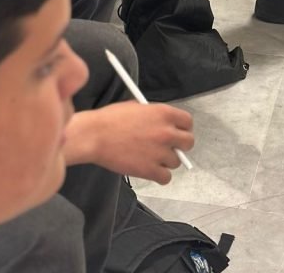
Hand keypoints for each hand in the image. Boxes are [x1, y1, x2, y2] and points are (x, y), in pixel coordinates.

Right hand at [77, 101, 193, 183]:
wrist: (95, 135)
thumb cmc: (110, 119)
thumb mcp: (137, 106)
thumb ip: (154, 115)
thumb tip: (162, 123)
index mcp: (163, 113)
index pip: (188, 121)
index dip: (183, 128)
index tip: (178, 132)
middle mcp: (166, 132)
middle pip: (188, 143)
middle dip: (180, 145)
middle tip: (169, 147)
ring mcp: (159, 152)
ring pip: (176, 162)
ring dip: (166, 161)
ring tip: (152, 158)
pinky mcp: (150, 170)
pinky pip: (166, 178)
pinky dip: (160, 176)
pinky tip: (150, 170)